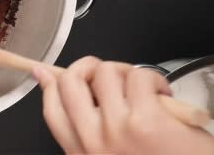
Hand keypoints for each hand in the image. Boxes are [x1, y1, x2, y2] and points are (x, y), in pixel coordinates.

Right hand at [32, 56, 213, 154]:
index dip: (49, 84)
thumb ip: (93, 129)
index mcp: (81, 154)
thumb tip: (66, 92)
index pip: (52, 108)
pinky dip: (154, 79)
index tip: (48, 72)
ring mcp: (117, 130)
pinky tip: (165, 95)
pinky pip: (139, 77)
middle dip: (88, 66)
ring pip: (105, 72)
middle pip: (70, 82)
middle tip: (110, 75)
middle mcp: (92, 143)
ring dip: (128, 72)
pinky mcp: (147, 120)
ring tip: (147, 90)